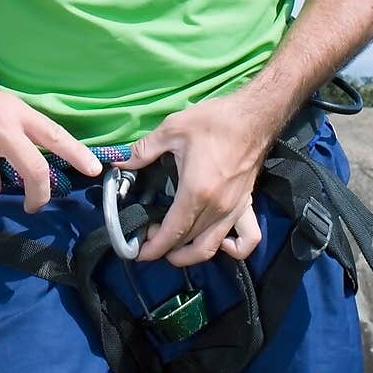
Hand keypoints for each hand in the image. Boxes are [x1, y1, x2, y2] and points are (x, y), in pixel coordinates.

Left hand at [117, 90, 276, 266]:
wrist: (252, 116)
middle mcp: (217, 208)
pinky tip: (217, 241)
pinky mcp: (246, 205)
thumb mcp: (172, 130)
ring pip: (212, 248)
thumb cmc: (214, 121)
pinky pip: (246, 239)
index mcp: (196, 192)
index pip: (173, 232)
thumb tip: (120, 162)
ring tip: (174, 249)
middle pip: (189, 243)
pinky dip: (232, 249)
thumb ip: (144, 150)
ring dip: (190, 256)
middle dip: (166, 249)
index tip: (138, 252)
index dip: (154, 247)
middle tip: (149, 239)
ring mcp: (234, 209)